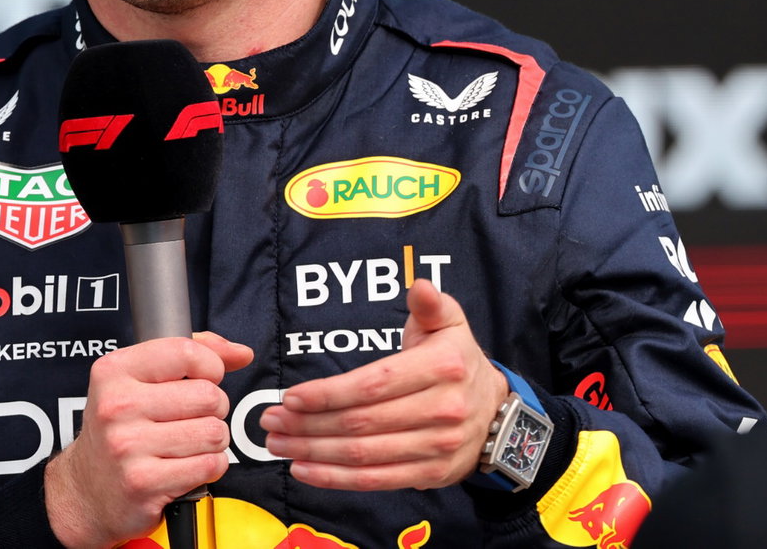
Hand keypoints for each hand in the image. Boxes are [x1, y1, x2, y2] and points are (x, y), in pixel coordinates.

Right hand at [44, 332, 252, 548]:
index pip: (185, 352)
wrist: (84, 492)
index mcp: (114, 371)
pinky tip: (186, 466)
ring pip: (214, 432)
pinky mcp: (143, 483)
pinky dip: (209, 467)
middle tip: (192, 420)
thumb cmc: (121, 430)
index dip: (211, 366)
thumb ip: (194, 355)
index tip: (205, 379)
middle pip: (209, 396)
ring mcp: (127, 446)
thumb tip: (242, 353)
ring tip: (188, 444)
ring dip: (212, 442)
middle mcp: (116, 406)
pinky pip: (209, 465)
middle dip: (214, 410)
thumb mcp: (141, 380)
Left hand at [260, 279, 508, 490]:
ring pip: (364, 454)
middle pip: (362, 422)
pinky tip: (305, 469)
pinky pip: (375, 480)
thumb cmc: (457, 361)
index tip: (291, 395)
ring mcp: (437, 446)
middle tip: (271, 420)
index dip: (328, 393)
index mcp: (443, 367)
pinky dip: (335, 478)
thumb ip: (431, 304)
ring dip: (314, 451)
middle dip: (309, 423)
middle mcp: (442, 409)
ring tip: (279, 442)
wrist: (495, 412)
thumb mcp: (451, 324)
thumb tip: (419, 286)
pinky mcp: (430, 474)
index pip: (374, 384)